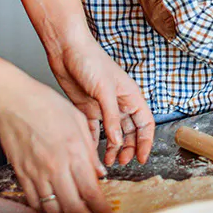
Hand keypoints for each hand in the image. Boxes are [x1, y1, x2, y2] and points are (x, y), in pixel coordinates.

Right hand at [0, 74, 112, 212]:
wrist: (13, 102)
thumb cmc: (45, 105)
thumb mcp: (78, 121)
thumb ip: (90, 151)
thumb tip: (99, 173)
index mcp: (74, 152)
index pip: (92, 193)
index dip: (102, 210)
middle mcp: (56, 167)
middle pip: (74, 207)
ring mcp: (37, 174)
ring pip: (54, 210)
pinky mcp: (22, 175)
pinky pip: (35, 202)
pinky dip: (46, 210)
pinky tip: (53, 207)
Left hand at [49, 31, 154, 166]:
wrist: (66, 49)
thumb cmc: (90, 60)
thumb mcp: (104, 90)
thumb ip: (112, 116)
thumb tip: (118, 141)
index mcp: (130, 96)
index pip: (145, 123)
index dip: (145, 141)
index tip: (141, 158)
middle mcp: (120, 103)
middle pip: (130, 131)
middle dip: (128, 148)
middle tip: (122, 163)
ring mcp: (103, 107)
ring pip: (113, 133)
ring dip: (113, 147)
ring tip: (108, 162)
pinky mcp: (87, 108)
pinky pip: (94, 130)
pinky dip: (95, 141)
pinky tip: (92, 152)